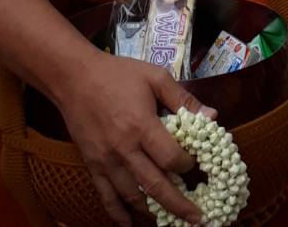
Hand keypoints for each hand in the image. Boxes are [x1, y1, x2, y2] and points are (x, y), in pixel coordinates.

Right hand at [56, 50, 209, 226]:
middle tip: (197, 219)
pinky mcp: (92, 167)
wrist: (75, 79)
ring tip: (171, 220)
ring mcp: (107, 162)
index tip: (196, 163)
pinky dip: (119, 214)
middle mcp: (124, 150)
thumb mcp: (155, 77)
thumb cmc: (118, 75)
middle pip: (155, 185)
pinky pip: (107, 197)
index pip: (171, 158)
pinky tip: (130, 225)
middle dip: (179, 204)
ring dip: (153, 211)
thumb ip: (183, 99)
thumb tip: (212, 115)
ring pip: (132, 196)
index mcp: (142, 126)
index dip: (188, 164)